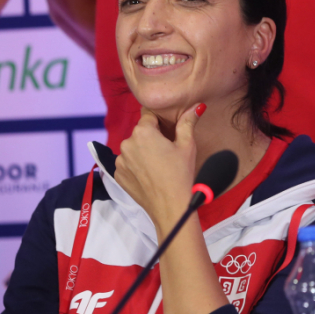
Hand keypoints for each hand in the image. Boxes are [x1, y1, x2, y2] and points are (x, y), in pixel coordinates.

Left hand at [114, 104, 202, 232]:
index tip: (169, 133)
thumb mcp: (187, 146)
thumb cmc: (181, 175)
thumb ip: (188, 122)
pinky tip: (150, 175)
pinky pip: (127, 163)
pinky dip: (136, 166)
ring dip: (143, 152)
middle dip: (152, 138)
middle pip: (141, 132)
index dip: (161, 123)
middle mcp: (126, 143)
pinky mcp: (118, 174)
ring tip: (159, 166)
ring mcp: (120, 160)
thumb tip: (197, 106)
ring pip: (133, 148)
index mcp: (143, 132)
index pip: (149, 116)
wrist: (170, 207)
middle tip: (168, 152)